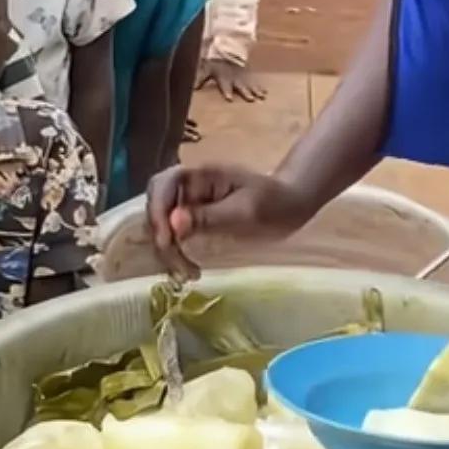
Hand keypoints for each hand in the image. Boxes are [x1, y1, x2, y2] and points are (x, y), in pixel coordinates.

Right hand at [146, 165, 310, 271]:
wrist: (292, 205)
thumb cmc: (274, 203)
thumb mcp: (246, 211)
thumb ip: (209, 217)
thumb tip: (173, 223)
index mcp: (201, 176)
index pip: (162, 186)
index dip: (157, 212)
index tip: (167, 242)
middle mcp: (189, 187)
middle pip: (156, 206)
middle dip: (160, 235)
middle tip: (177, 265)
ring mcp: (189, 203)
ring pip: (161, 223)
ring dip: (166, 249)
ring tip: (185, 273)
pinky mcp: (193, 220)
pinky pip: (173, 235)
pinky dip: (175, 253)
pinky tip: (188, 270)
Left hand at [198, 58, 266, 102]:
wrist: (226, 50)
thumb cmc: (215, 63)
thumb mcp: (206, 69)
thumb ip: (200, 78)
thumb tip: (192, 87)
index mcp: (224, 77)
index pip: (225, 85)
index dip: (226, 91)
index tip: (229, 98)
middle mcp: (234, 77)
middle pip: (240, 85)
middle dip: (245, 92)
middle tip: (251, 99)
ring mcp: (242, 76)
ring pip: (250, 83)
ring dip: (255, 90)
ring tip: (261, 97)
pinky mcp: (248, 74)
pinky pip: (255, 81)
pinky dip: (260, 86)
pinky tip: (265, 92)